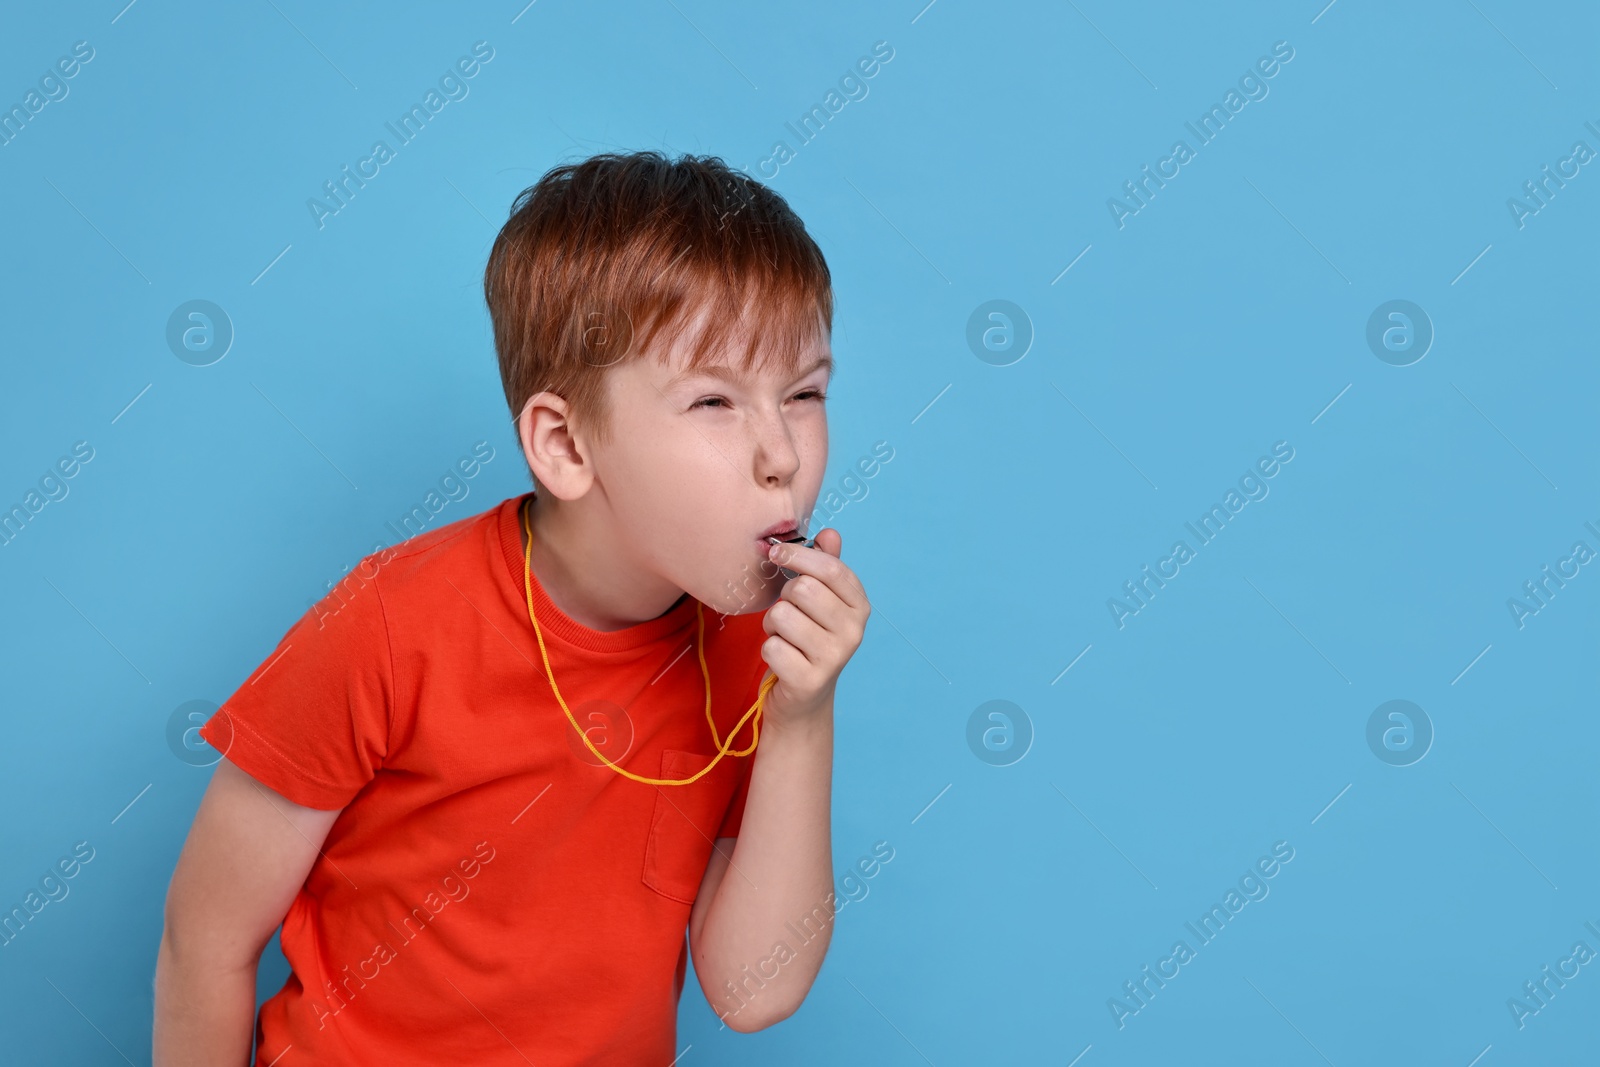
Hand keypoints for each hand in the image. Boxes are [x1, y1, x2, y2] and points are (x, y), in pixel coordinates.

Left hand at [759, 528, 869, 727]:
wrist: (804, 698)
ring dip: (773, 625)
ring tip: (785, 637)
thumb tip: (830, 533)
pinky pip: (771, 646)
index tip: (776, 554)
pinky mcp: (809, 680)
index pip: (830, 568)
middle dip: (784, 598)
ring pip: (782, 616)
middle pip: (802, 589)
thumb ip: (824, 566)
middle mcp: (854, 632)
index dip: (798, 556)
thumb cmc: (808, 638)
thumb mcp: (820, 601)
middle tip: (788, 613)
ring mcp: (834, 658)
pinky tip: (783, 659)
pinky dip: (769, 650)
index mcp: (860, 607)